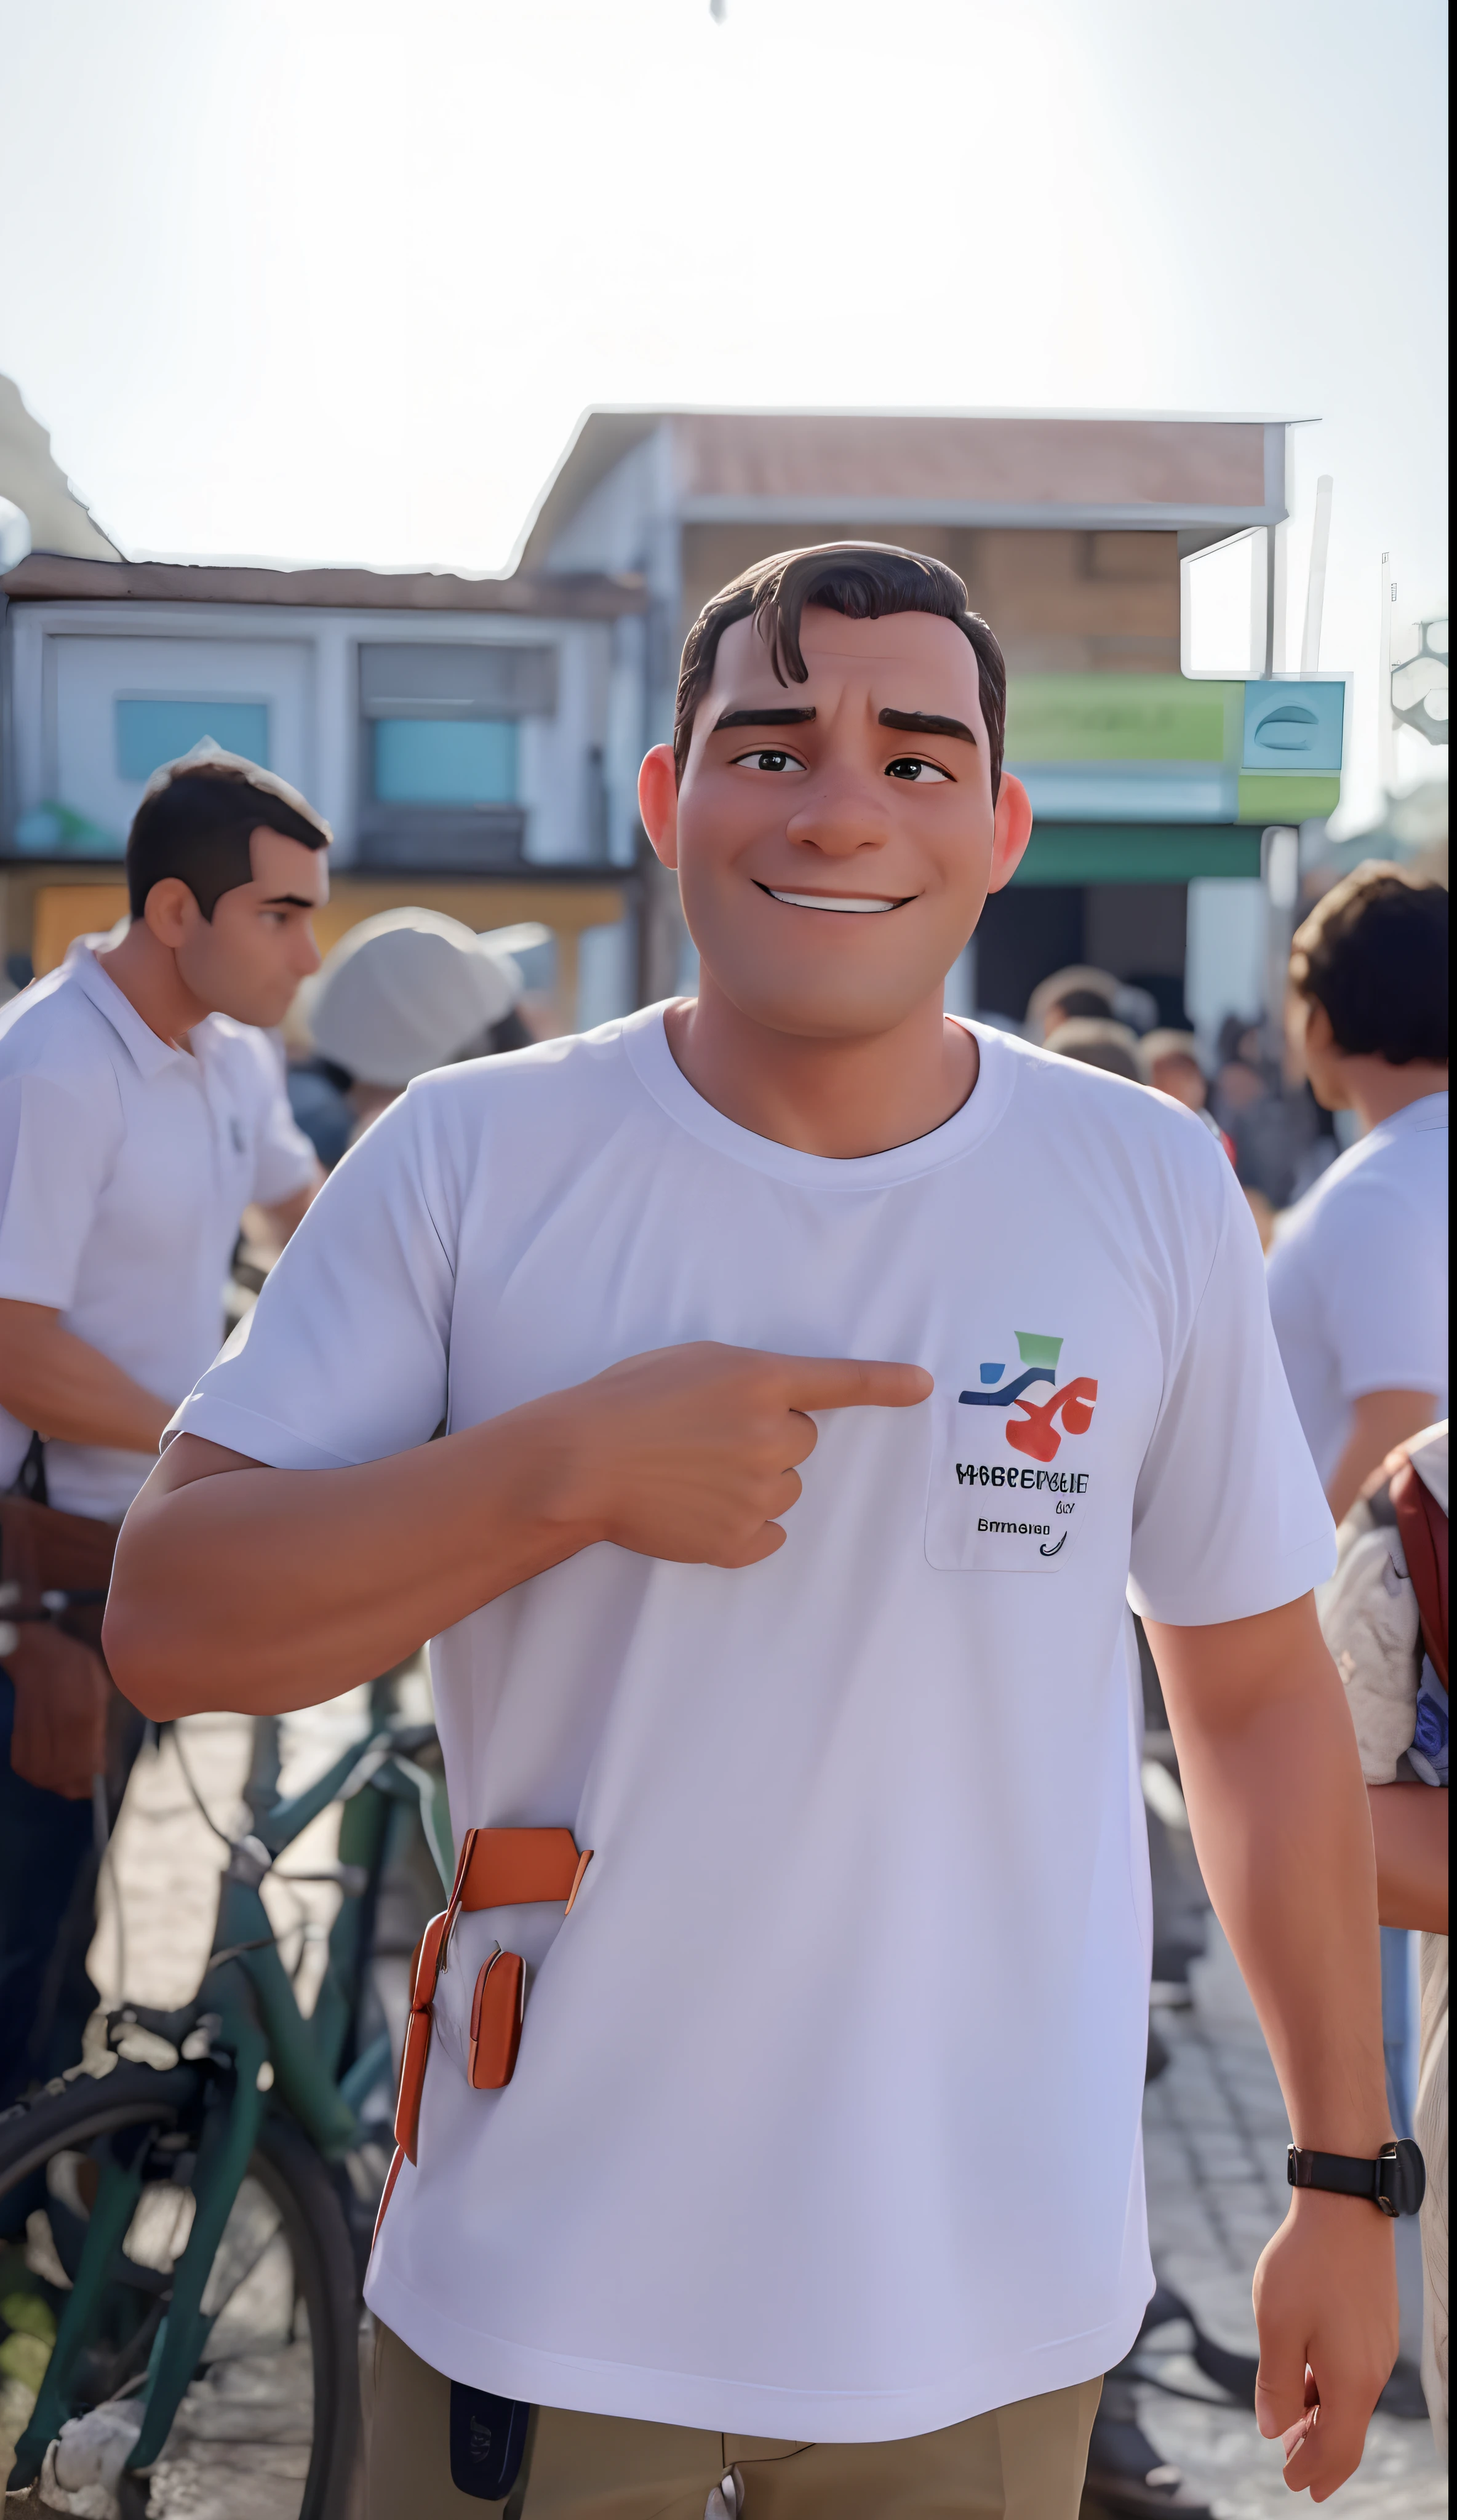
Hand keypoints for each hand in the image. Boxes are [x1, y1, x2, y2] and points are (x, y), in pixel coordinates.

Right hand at [535, 1341, 931, 1568]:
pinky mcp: (740, 1539)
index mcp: (762, 1381)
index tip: (923, 1386)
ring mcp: (759, 1492)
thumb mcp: (691, 1363)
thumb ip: (746, 1379)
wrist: (580, 1462)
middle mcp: (772, 1435)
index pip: (842, 1381)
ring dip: (751, 1482)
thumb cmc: (625, 1402)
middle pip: (802, 1442)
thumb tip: (778, 1404)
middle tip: (709, 1439)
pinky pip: (768, 1535)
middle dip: (767, 1439)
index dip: (887, 1383)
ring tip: (692, 1474)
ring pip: (783, 1488)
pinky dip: (743, 1528)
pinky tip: (698, 1511)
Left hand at [1252, 2190, 1398, 2498]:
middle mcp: (1373, 2370)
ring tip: (1295, 2431)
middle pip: (1349, 2431)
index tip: (1292, 2485)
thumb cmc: (1305, 2265)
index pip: (1336, 2448)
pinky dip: (1332, 2392)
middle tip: (1298, 2477)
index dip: (1313, 2469)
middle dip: (1322, 2456)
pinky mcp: (1376, 2324)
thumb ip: (1276, 2384)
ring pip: (1352, 2401)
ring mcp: (1379, 2346)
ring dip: (1324, 2421)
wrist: (1344, 2206)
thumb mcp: (1276, 2327)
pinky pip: (1355, 2374)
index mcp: (1351, 2381)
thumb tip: (1275, 2429)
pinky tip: (1310, 2383)